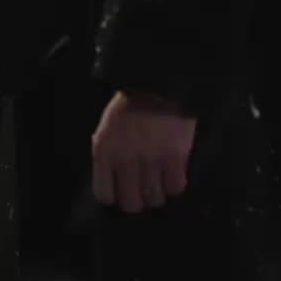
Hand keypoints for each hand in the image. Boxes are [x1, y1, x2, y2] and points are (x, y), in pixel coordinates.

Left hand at [91, 89, 197, 212]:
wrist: (160, 77)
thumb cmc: (132, 100)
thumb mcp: (109, 124)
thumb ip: (110, 150)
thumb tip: (113, 176)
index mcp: (105, 148)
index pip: (105, 193)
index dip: (116, 195)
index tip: (123, 191)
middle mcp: (125, 157)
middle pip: (131, 203)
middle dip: (138, 200)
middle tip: (144, 190)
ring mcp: (151, 158)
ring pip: (155, 198)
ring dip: (159, 193)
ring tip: (161, 181)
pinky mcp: (175, 154)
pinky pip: (176, 186)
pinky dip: (176, 184)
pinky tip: (174, 173)